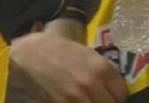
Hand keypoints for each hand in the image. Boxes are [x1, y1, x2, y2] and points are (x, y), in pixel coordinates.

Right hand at [9, 30, 126, 102]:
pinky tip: (73, 101)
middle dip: (106, 102)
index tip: (111, 95)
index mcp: (101, 68)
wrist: (28, 54)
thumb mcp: (87, 55)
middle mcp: (90, 84)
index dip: (116, 95)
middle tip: (98, 98)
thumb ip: (103, 72)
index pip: (121, 94)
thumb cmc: (58, 50)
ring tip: (85, 99)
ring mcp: (75, 98)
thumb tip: (115, 89)